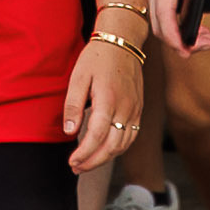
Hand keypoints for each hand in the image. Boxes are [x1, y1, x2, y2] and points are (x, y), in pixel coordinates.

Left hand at [63, 36, 146, 171]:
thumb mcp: (78, 77)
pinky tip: (105, 151)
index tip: (72, 162)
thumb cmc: (97, 57)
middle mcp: (125, 108)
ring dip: (105, 158)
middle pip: (112, 146)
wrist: (123, 41)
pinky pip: (131, 136)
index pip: (96, 136)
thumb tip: (70, 132)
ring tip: (87, 164)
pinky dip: (118, 148)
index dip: (84, 154)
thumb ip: (73, 105)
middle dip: (93, 162)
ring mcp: (135, 110)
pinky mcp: (139, 109)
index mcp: (108, 99)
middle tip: (76, 168)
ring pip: (123, 144)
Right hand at [144, 0, 209, 54]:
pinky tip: (196, 25)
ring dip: (179, 34)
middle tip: (208, 44)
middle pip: (159, 23)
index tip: (186, 50)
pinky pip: (163, 10)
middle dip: (180, 41)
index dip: (174, 35)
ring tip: (207, 39)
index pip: (163, 12)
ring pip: (159, 19)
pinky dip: (177, 23)